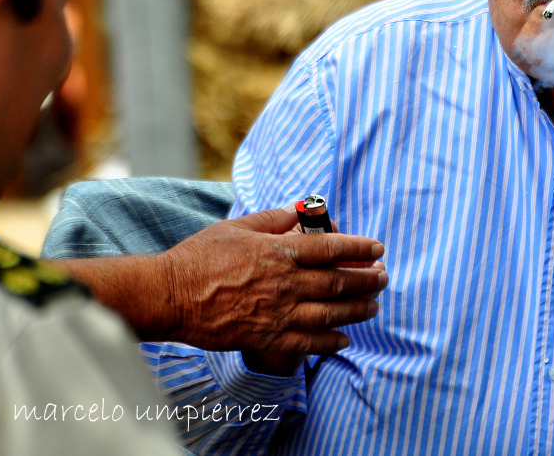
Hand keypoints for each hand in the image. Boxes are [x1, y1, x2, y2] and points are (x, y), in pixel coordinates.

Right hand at [160, 205, 387, 362]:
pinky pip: (306, 344)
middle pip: (337, 282)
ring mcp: (276, 314)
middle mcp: (283, 283)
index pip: (330, 248)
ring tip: (373, 305)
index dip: (359, 248)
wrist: (169, 296)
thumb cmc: (200, 257)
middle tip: (384, 278)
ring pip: (329, 313)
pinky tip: (345, 339)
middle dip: (367, 280)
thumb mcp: (238, 227)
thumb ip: (274, 218)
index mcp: (278, 252)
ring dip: (356, 309)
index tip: (377, 249)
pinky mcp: (265, 338)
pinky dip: (330, 342)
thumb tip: (301, 209)